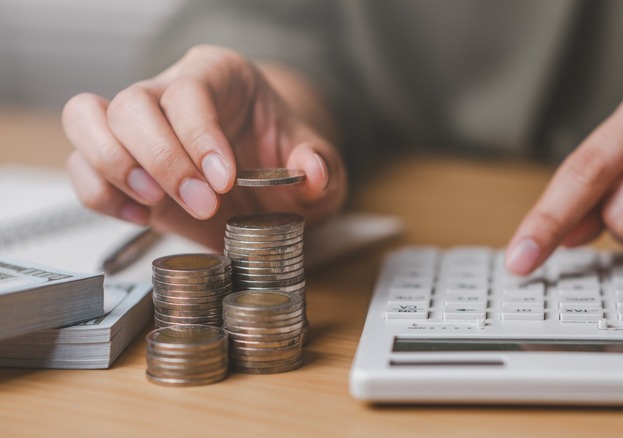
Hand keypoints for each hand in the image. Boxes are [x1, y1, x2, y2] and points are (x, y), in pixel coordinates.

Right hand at [62, 45, 346, 248]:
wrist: (265, 182)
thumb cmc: (284, 159)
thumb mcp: (318, 165)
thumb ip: (322, 166)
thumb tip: (312, 171)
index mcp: (220, 76)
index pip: (191, 90)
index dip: (199, 136)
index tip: (223, 180)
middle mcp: (169, 91)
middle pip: (132, 103)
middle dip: (162, 160)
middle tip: (203, 205)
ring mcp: (137, 126)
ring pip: (86, 118)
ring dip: (113, 167)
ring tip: (155, 204)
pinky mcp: (118, 163)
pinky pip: (81, 167)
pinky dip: (100, 194)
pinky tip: (141, 215)